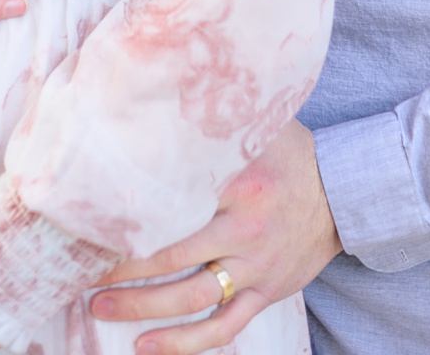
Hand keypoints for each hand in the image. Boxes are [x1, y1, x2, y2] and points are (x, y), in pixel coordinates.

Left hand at [91, 122, 342, 354]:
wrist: (346, 194)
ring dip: (142, 307)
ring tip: (100, 306)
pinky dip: (184, 344)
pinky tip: (146, 346)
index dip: (131, 217)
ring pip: (192, 298)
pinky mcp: (264, 293)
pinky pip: (223, 328)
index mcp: (242, 185)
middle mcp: (247, 230)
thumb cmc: (294, 157)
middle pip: (173, 258)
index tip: (91, 220)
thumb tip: (168, 99)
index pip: (175, 203)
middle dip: (123, 268)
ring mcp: (256, 267)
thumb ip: (221, 123)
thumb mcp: (264, 129)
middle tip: (83, 270)